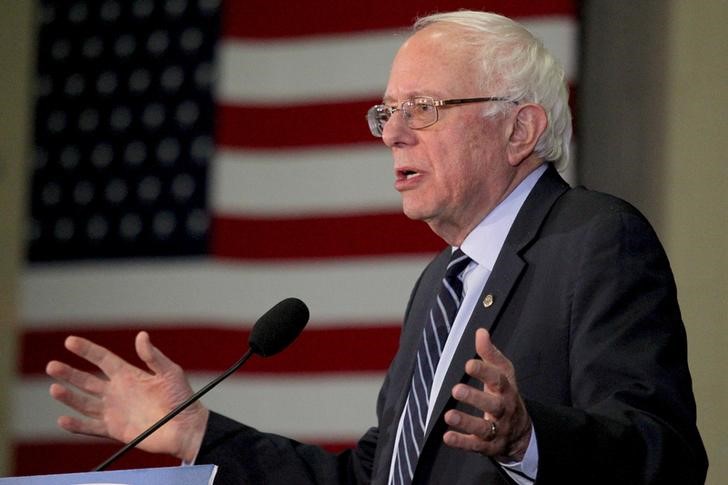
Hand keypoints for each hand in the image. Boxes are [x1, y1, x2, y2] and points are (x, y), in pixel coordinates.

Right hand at [46, 331, 208, 461]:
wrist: (186, 427)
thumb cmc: (182, 399)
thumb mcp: (170, 373)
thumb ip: (153, 356)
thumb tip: (141, 335)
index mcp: (129, 375)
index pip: (102, 359)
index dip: (86, 350)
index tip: (70, 341)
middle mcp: (117, 391)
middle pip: (87, 380)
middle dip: (69, 373)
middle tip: (51, 366)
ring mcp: (114, 411)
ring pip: (84, 403)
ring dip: (69, 397)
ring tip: (54, 388)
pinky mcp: (114, 430)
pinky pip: (90, 428)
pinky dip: (76, 425)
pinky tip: (63, 419)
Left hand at [443, 328, 531, 461]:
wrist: (521, 432)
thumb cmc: (506, 395)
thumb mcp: (503, 373)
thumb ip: (490, 354)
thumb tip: (480, 332)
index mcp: (507, 390)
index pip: (498, 380)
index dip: (484, 372)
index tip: (468, 364)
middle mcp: (504, 410)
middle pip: (493, 405)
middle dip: (475, 398)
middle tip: (456, 389)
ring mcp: (498, 430)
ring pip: (484, 428)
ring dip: (466, 422)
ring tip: (449, 415)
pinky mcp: (488, 446)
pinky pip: (476, 445)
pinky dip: (462, 442)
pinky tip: (447, 437)